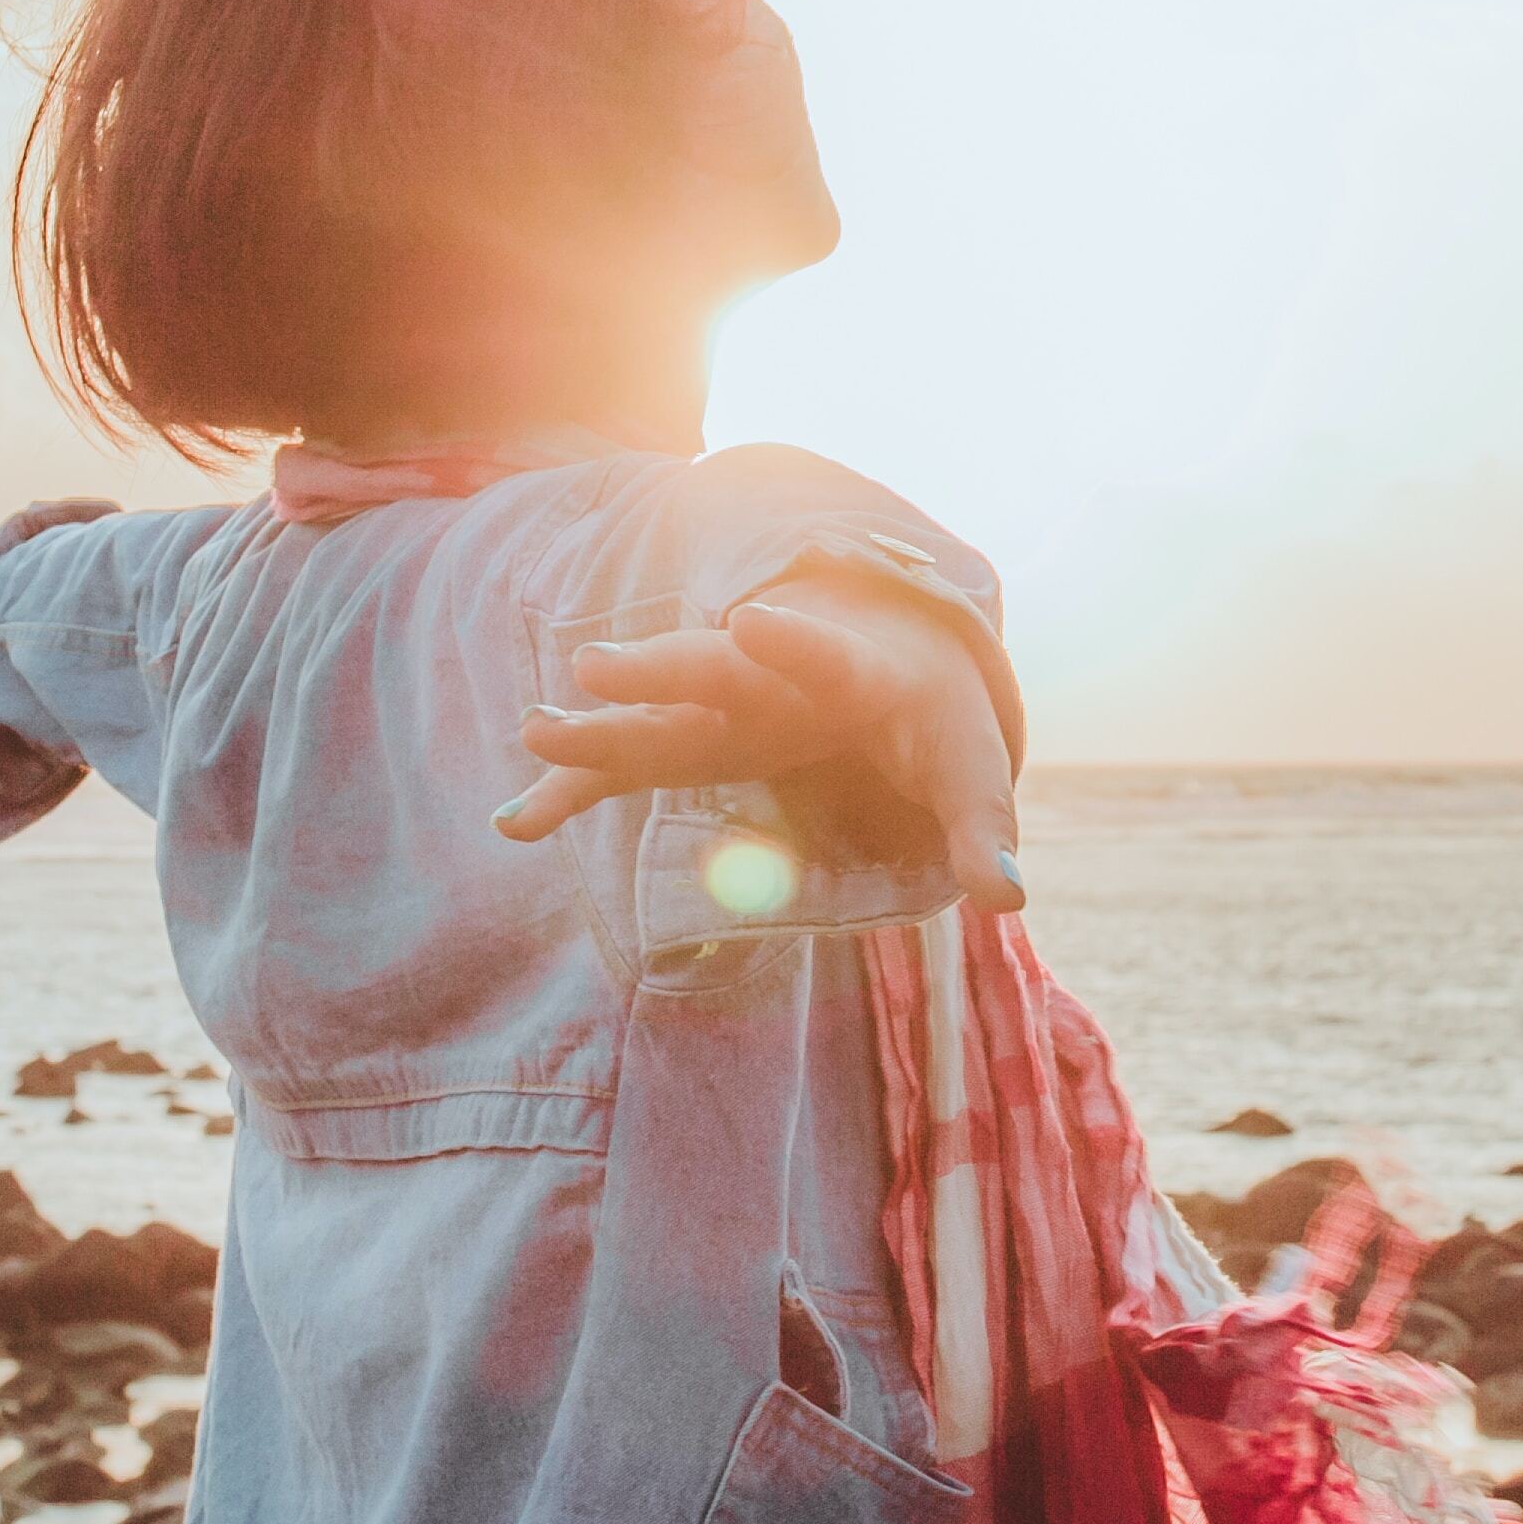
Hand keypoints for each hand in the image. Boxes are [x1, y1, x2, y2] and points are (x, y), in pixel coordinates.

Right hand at [497, 592, 1025, 913]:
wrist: (893, 654)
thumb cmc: (936, 715)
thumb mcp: (970, 767)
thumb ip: (983, 831)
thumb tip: (1005, 899)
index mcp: (852, 673)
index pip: (824, 656)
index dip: (795, 643)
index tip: (754, 623)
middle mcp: (774, 678)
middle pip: (711, 671)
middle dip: (657, 669)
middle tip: (594, 666)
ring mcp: (726, 707)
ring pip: (656, 713)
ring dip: (598, 726)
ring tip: (534, 730)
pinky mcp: (698, 741)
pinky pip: (629, 766)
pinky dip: (577, 788)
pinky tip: (517, 822)